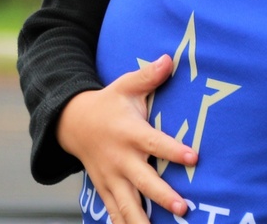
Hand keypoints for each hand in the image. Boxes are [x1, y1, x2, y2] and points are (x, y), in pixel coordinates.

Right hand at [57, 55, 196, 222]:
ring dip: (142, 221)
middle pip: (143, 181)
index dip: (174, 150)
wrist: (72, 123)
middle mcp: (120, 159)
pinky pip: (114, 212)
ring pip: (127, 204)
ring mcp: (110, 177)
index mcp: (130, 133)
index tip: (194, 157)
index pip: (155, 143)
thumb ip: (149, 75)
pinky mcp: (104, 189)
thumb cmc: (109, 102)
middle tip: (184, 208)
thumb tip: (169, 58)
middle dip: (162, 196)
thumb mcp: (126, 85)